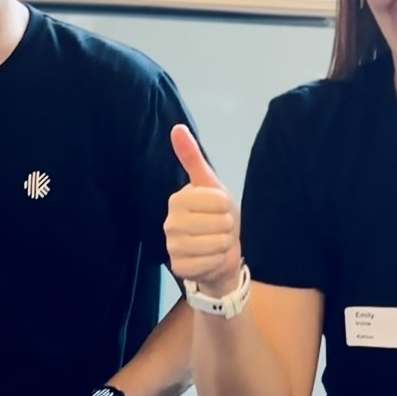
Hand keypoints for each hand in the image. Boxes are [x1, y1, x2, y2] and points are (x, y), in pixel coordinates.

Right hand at [164, 124, 241, 297]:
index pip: (218, 200)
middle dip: (227, 227)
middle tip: (219, 228)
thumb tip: (177, 128)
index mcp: (177, 199)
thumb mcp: (210, 185)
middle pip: (219, 223)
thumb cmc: (216, 215)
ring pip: (216, 244)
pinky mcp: (179, 267)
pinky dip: (218, 261)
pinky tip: (211, 259)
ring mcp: (172, 246)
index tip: (219, 209)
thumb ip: (193, 157)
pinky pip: (210, 263)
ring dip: (224, 245)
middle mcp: (169, 222)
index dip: (227, 206)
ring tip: (216, 242)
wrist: (220, 252)